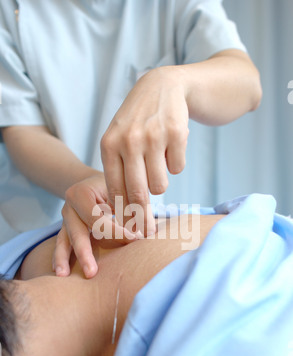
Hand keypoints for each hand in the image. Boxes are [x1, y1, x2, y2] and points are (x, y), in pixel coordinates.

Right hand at [53, 173, 136, 278]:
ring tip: (63, 275)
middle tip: (91, 273)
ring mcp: (65, 220)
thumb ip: (131, 209)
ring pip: (63, 240)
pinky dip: (60, 258)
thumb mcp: (122, 192)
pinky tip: (61, 273)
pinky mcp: (66, 230)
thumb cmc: (114, 187)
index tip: (134, 240)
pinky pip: (62, 245)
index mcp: (81, 194)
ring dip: (63, 259)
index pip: (97, 218)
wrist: (96, 183)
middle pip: (77, 232)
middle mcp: (69, 207)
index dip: (115, 232)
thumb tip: (146, 232)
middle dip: (84, 253)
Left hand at [101, 66, 188, 235]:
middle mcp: (129, 140)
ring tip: (157, 162)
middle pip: (138, 193)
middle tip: (147, 229)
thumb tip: (125, 214)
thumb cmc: (137, 122)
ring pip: (160, 185)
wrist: (163, 86)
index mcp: (109, 145)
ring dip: (161, 181)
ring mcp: (153, 135)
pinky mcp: (176, 132)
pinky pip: (178, 169)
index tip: (130, 232)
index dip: (124, 215)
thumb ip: (118, 173)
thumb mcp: (118, 141)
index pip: (116, 191)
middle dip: (143, 216)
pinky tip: (170, 146)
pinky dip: (176, 163)